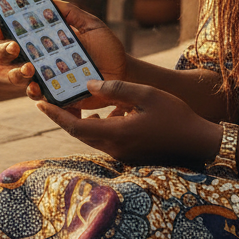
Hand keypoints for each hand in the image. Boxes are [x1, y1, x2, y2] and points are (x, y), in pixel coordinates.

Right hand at [0, 0, 127, 112]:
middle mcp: (38, 58)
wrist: (123, 72)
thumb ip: (71, 12)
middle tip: (14, 47)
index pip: (15, 32)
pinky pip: (35, 96)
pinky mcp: (53, 96)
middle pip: (6, 56)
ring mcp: (44, 78)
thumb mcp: (91, 24)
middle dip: (3, 51)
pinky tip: (37, 86)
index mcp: (43, 38)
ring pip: (16, 76)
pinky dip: (32, 91)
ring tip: (29, 67)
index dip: (1, 28)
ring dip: (17, 72)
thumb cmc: (106, 47)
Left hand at [38, 79, 220, 165]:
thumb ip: (116, 88)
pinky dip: (94, 128)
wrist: (198, 143)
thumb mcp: (146, 94)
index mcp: (116, 134)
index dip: (55, 115)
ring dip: (78, 123)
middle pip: (79, 133)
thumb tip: (88, 84)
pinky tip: (99, 115)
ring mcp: (122, 154)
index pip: (75, 126)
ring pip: (91, 138)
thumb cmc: (175, 115)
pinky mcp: (130, 155)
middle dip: (62, 118)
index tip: (40, 103)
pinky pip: (104, 141)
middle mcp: (115, 148)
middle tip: (48, 100)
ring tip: (69, 104)